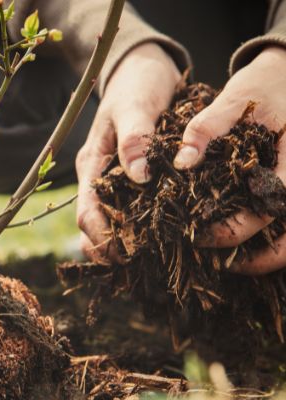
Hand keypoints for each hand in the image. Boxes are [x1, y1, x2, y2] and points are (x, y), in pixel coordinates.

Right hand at [76, 43, 180, 261]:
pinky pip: (129, 209)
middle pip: (93, 224)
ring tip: (144, 260)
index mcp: (92, 164)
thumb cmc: (136, 84)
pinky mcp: (130, 178)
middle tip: (135, 266)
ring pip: (109, 221)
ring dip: (121, 243)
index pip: (86, 211)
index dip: (100, 237)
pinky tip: (156, 238)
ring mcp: (113, 179)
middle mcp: (99, 177)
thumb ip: (135, 139)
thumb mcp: (135, 105)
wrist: (142, 68)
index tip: (123, 254)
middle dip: (108, 248)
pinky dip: (137, 227)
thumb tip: (139, 176)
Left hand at [173, 46, 285, 274]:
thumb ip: (206, 129)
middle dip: (254, 261)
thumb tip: (181, 162)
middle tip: (215, 264)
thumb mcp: (233, 100)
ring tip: (226, 264)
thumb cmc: (262, 88)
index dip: (231, 232)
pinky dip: (266, 245)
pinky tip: (238, 249)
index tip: (197, 236)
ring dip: (263, 259)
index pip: (266, 212)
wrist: (285, 78)